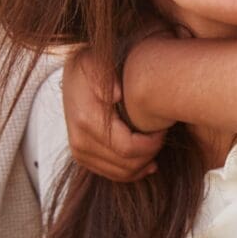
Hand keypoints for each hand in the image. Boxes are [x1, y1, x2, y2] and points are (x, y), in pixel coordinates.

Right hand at [62, 41, 164, 181]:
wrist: (73, 74)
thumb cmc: (92, 66)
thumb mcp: (98, 63)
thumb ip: (107, 77)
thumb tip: (116, 94)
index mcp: (87, 120)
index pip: (128, 147)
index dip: (152, 143)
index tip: (163, 128)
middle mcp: (80, 141)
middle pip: (126, 164)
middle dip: (150, 153)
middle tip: (162, 136)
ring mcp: (79, 151)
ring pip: (120, 173)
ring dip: (143, 163)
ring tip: (156, 145)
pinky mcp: (82, 157)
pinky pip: (112, 174)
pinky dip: (132, 171)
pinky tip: (148, 161)